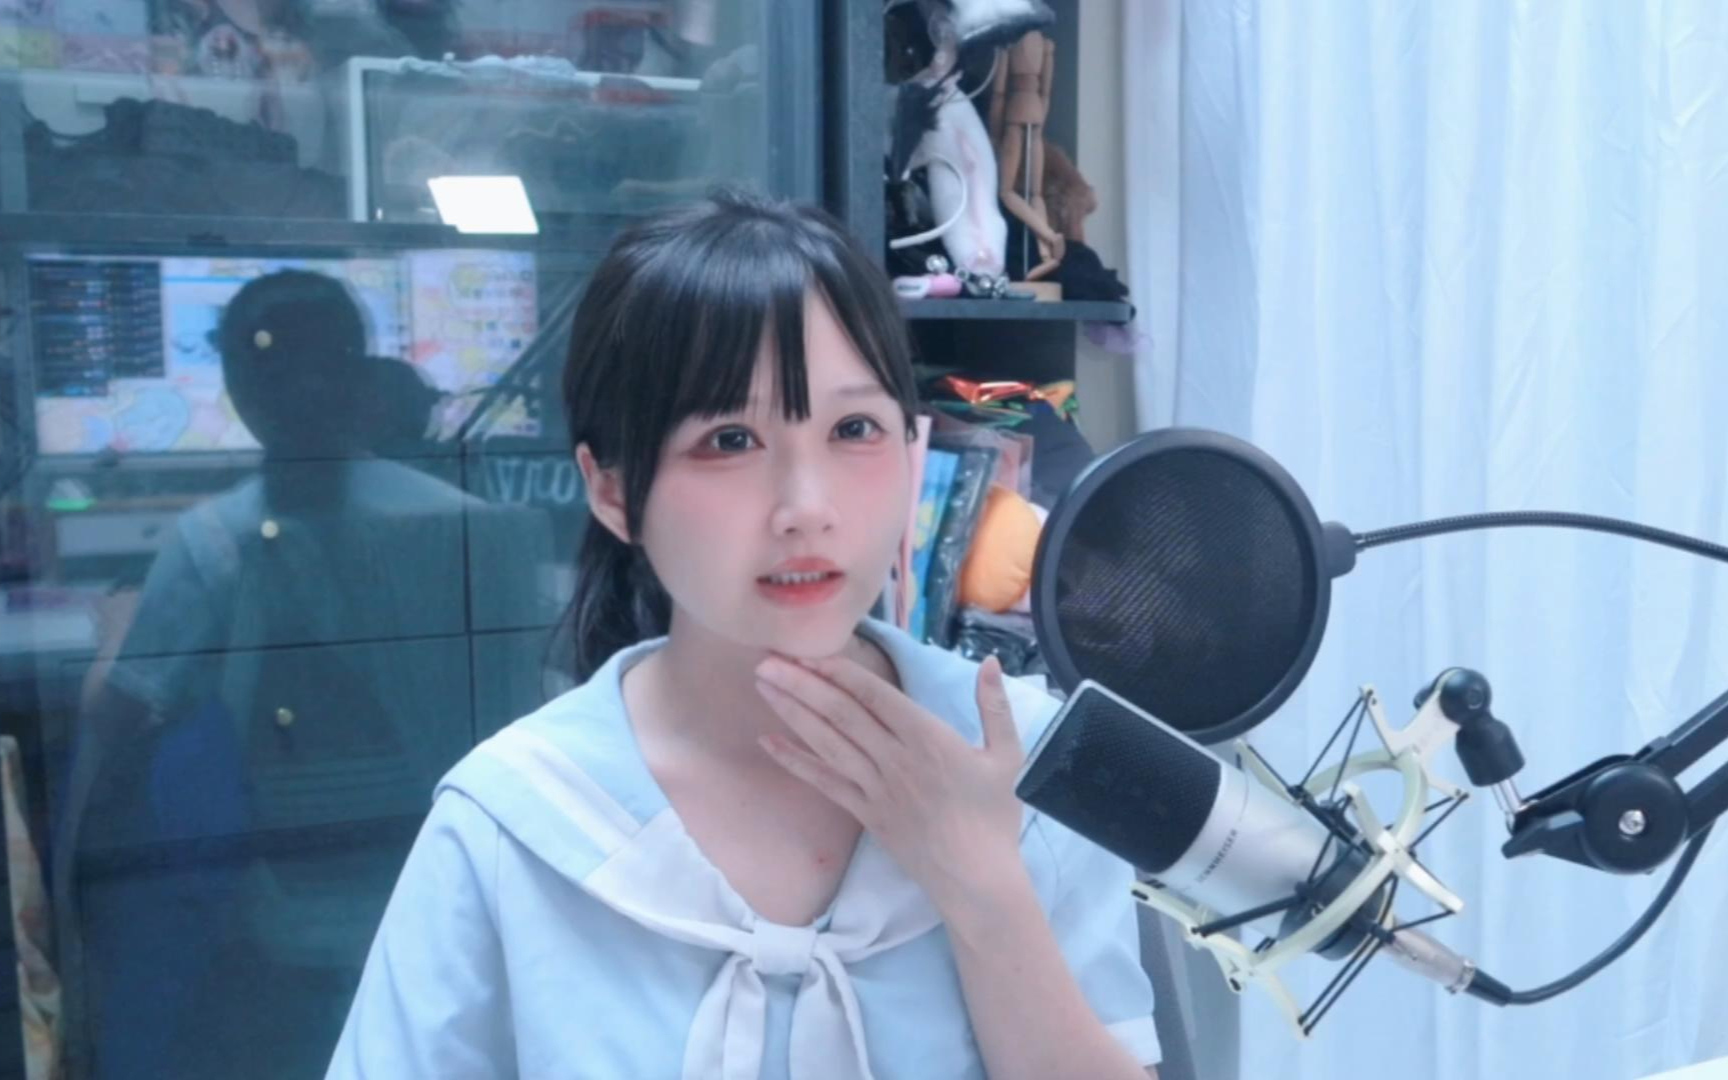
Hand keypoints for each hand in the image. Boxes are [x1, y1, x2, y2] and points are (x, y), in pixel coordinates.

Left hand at [753, 653, 1025, 915]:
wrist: (975, 878)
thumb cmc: (993, 817)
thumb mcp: (1006, 755)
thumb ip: (994, 705)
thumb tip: (989, 661)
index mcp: (928, 738)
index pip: (875, 696)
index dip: (841, 672)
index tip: (811, 651)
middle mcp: (894, 759)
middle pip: (840, 714)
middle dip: (801, 683)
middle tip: (766, 659)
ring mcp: (874, 787)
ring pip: (826, 742)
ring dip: (791, 711)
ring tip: (762, 685)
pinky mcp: (864, 813)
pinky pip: (824, 782)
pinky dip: (794, 761)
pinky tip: (768, 742)